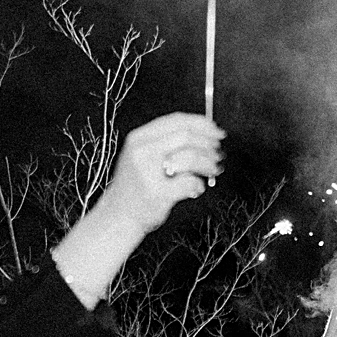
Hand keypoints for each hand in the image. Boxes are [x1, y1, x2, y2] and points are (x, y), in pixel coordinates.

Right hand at [92, 113, 223, 235]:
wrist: (118, 215)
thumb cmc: (135, 186)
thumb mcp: (143, 155)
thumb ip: (167, 143)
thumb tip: (205, 133)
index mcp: (139, 138)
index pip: (176, 121)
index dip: (202, 125)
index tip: (217, 132)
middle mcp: (141, 151)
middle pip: (186, 136)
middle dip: (208, 145)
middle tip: (218, 154)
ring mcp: (148, 172)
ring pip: (190, 157)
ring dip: (208, 164)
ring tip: (213, 171)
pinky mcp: (158, 193)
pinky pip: (190, 182)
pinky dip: (199, 185)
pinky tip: (196, 188)